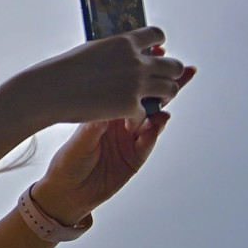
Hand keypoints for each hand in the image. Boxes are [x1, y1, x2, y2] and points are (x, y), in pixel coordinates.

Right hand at [23, 27, 186, 124]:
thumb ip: (113, 51)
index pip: (157, 35)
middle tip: (159, 80)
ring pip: (171, 89)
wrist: (49, 90)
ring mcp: (136, 84)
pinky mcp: (130, 106)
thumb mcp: (91, 51)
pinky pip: (147, 112)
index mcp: (125, 42)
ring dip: (164, 95)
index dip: (158, 44)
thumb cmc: (61, 71)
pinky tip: (126, 117)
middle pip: (173, 65)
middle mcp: (136, 61)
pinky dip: (138, 115)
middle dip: (169, 73)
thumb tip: (122, 52)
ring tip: (153, 100)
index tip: (154, 52)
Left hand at [32, 63, 195, 223]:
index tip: (154, 57)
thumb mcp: (79, 139)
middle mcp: (121, 123)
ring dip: (163, 106)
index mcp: (106, 112)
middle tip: (180, 70)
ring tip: (169, 94)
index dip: (142, 75)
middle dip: (166, 85)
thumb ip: (95, 125)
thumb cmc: (68, 161)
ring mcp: (130, 140)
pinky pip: (149, 141)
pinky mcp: (136, 157)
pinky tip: (161, 120)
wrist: (67, 190)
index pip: (128, 91)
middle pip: (149, 101)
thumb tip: (106, 106)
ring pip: (154, 119)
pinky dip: (155, 131)